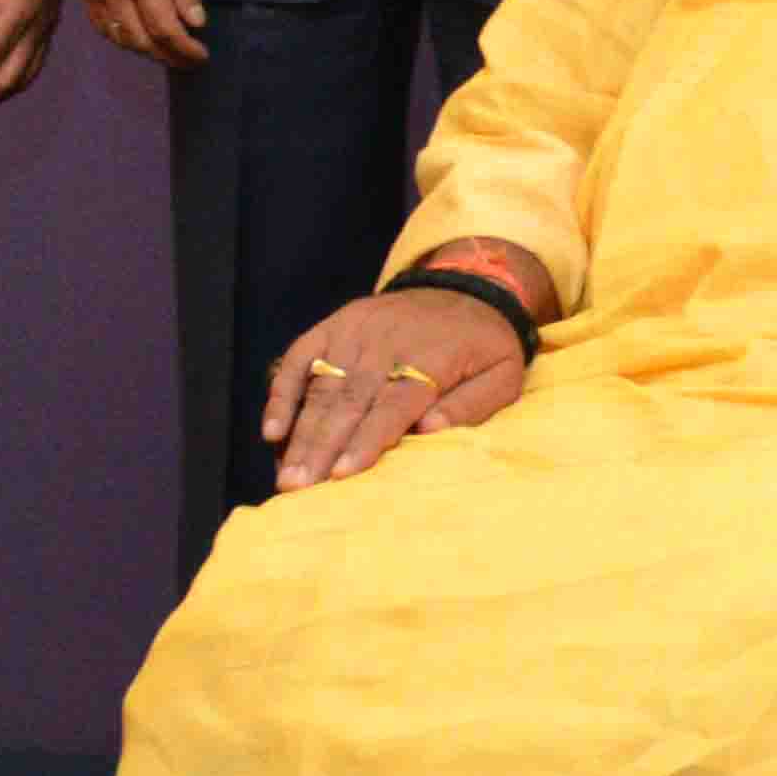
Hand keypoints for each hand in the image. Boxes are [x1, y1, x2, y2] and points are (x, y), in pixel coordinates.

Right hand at [71, 0, 209, 66]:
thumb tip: (195, 23)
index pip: (165, 29)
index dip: (185, 49)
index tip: (201, 56)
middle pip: (140, 39)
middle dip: (167, 56)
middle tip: (188, 59)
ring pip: (117, 36)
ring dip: (144, 50)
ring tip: (167, 52)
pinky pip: (99, 23)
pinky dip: (119, 37)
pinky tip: (137, 38)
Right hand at [265, 282, 530, 485]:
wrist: (466, 286)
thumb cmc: (484, 344)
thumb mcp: (504, 374)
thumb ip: (473, 404)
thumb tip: (429, 430)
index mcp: (430, 359)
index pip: (393, 406)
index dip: (366, 441)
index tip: (342, 475)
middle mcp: (385, 344)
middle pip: (348, 402)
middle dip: (321, 448)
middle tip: (296, 489)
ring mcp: (354, 332)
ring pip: (321, 388)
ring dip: (300, 434)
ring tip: (285, 476)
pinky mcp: (334, 326)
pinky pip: (300, 360)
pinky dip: (282, 394)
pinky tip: (272, 432)